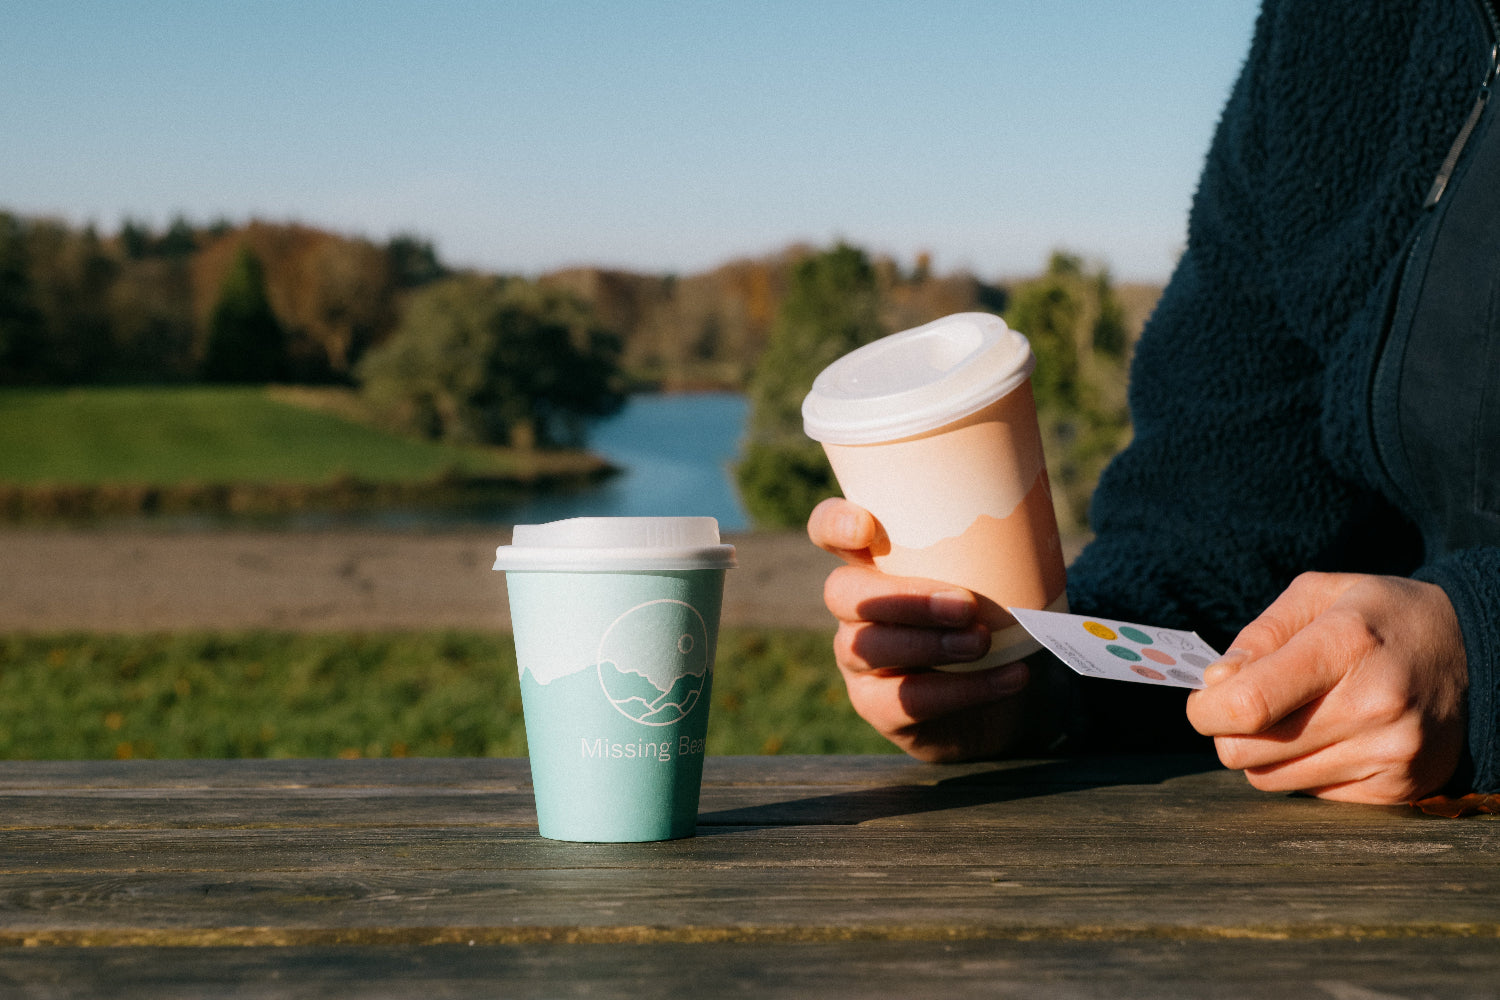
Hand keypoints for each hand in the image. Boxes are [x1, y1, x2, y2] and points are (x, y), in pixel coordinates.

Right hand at [807, 497, 1034, 761]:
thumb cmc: (991, 623)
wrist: (999, 703)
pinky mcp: (877, 707)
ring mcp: (858, 660)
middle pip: (843, 593)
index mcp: (873, 563)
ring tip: (983, 641)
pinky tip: (1010, 677)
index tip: (867, 527)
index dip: (833, 524)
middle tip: (964, 605)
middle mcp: (854, 609)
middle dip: (903, 597)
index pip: (828, 530)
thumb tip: (1039, 515)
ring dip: (930, 643)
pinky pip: (907, 699)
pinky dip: (965, 688)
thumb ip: (994, 551)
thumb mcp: (991, 580)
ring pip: (868, 647)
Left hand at [1185, 572, 1467, 803]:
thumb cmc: (1378, 618)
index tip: (1204, 702)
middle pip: (1247, 752)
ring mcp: (1391, 753)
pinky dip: (1303, 769)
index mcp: (1346, 644)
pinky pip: (1310, 794)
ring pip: (1271, 780)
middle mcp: (1373, 705)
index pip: (1248, 705)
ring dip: (1265, 754)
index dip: (1205, 710)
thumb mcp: (1316, 596)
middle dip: (1228, 732)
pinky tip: (1331, 736)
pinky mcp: (1398, 788)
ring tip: (1296, 717)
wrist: (1475, 654)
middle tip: (1247, 707)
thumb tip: (1214, 687)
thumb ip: (1257, 637)